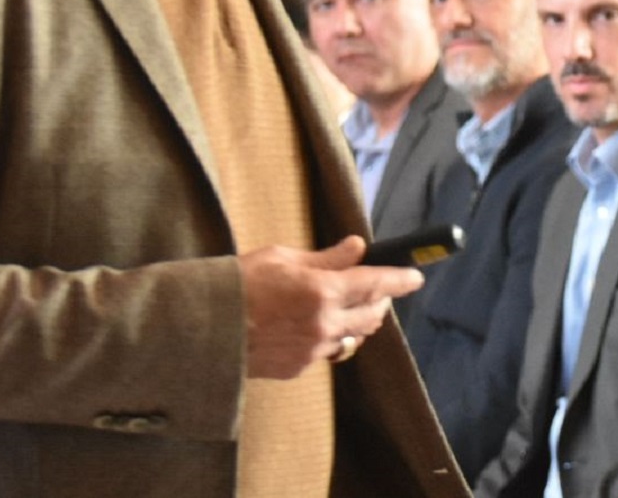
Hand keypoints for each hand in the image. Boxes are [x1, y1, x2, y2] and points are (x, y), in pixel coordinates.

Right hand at [240, 235, 422, 378]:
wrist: (200, 330)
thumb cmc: (238, 284)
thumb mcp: (282, 258)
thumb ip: (325, 258)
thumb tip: (356, 248)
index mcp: (322, 291)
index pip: (376, 284)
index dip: (400, 280)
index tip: (416, 276)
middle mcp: (323, 324)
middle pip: (372, 315)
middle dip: (380, 300)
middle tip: (377, 288)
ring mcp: (311, 351)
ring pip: (352, 336)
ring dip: (358, 320)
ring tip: (347, 306)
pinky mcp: (297, 368)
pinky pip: (326, 351)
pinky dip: (328, 336)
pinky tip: (311, 325)